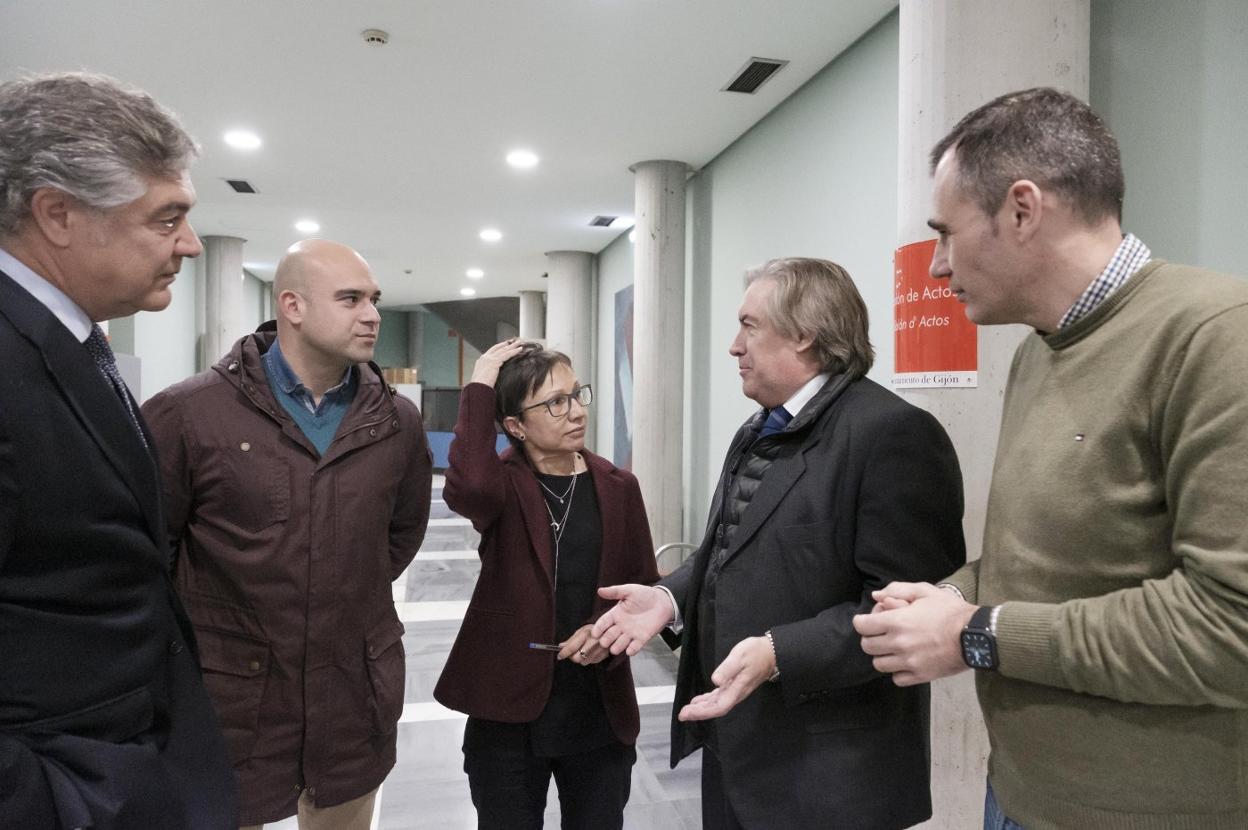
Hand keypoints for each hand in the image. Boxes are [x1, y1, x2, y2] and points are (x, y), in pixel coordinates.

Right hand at [470, 338, 526, 386]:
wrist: (478, 388)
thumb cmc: (480, 386)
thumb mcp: (484, 377)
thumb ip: (489, 372)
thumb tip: (494, 374)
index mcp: (481, 361)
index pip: (492, 350)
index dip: (500, 347)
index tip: (506, 344)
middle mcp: (485, 357)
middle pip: (498, 348)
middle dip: (507, 344)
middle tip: (514, 341)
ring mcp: (489, 358)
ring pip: (503, 350)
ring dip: (512, 346)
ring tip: (519, 343)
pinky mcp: (495, 361)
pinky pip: (507, 354)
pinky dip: (514, 351)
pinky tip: (519, 349)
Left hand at [558, 624, 607, 664]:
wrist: (612, 631)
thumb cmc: (594, 630)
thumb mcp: (582, 631)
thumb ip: (571, 640)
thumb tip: (560, 646)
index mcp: (587, 633)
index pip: (572, 647)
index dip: (564, 653)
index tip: (559, 656)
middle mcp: (594, 642)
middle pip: (577, 658)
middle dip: (572, 657)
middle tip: (571, 654)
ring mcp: (600, 650)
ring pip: (583, 662)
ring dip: (581, 659)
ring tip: (584, 651)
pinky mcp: (604, 656)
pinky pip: (591, 662)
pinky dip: (589, 659)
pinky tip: (592, 652)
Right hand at [591, 584, 673, 655]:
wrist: (662, 601)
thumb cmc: (645, 595)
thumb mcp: (629, 590)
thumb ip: (615, 592)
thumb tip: (600, 591)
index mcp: (616, 614)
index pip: (603, 622)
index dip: (598, 628)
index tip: (595, 634)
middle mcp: (621, 625)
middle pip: (610, 635)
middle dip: (606, 640)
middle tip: (604, 642)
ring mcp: (631, 633)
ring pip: (620, 643)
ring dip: (617, 647)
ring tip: (614, 649)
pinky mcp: (642, 638)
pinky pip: (635, 646)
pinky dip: (632, 650)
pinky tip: (629, 651)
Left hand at [677, 636, 774, 721]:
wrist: (771, 652)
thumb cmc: (756, 653)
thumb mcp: (739, 657)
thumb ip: (727, 669)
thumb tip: (715, 681)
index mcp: (737, 689)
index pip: (718, 707)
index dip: (702, 712)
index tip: (688, 713)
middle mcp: (736, 693)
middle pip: (716, 708)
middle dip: (698, 713)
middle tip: (682, 714)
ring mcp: (735, 690)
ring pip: (717, 704)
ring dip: (702, 708)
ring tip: (687, 710)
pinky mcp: (735, 685)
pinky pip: (719, 697)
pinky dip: (708, 700)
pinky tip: (700, 700)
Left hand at [853, 582, 975, 685]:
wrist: (975, 635)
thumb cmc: (950, 611)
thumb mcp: (924, 591)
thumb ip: (897, 590)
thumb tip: (877, 596)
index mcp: (896, 621)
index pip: (861, 626)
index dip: (863, 621)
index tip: (869, 620)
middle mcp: (898, 643)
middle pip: (867, 646)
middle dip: (871, 638)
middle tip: (883, 633)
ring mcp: (908, 662)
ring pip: (879, 664)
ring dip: (883, 655)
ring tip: (895, 648)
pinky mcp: (920, 676)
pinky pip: (896, 678)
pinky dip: (898, 671)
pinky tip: (906, 661)